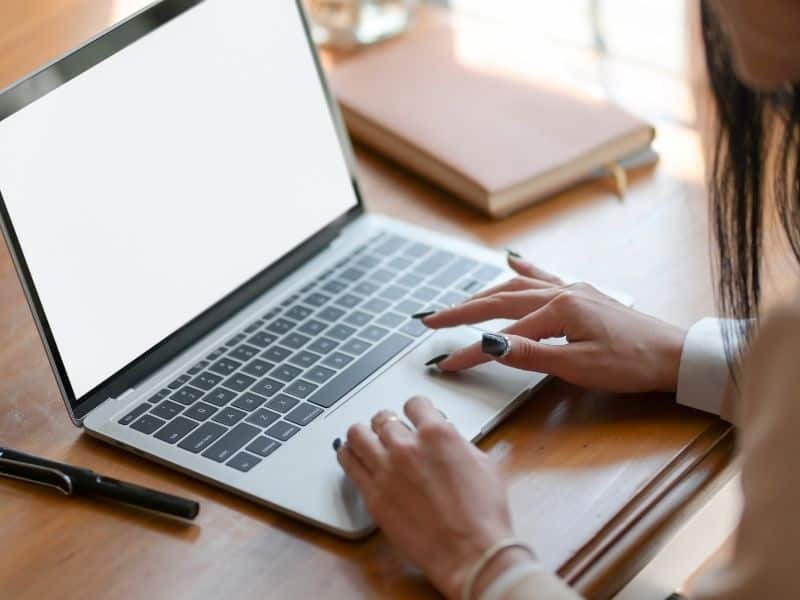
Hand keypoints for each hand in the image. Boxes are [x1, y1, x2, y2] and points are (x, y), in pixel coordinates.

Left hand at [336, 396, 531, 598]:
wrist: (470, 553)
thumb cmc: (483, 515)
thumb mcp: (483, 464)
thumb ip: (458, 444)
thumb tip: (447, 440)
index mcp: (437, 434)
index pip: (414, 403)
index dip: (415, 410)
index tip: (413, 416)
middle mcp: (408, 446)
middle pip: (383, 418)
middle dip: (388, 423)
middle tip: (390, 433)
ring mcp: (386, 470)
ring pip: (357, 434)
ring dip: (363, 434)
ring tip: (366, 441)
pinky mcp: (372, 495)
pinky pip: (348, 463)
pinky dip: (349, 455)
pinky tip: (352, 457)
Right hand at [423, 253, 685, 392]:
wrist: (674, 354)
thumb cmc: (632, 363)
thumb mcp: (578, 366)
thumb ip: (529, 354)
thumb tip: (489, 346)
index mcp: (558, 309)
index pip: (501, 335)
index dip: (470, 351)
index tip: (445, 363)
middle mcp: (561, 292)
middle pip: (499, 300)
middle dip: (462, 311)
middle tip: (430, 319)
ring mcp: (572, 289)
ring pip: (517, 285)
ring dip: (484, 294)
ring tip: (459, 303)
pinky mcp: (582, 295)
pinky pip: (544, 277)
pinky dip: (523, 270)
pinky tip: (511, 260)